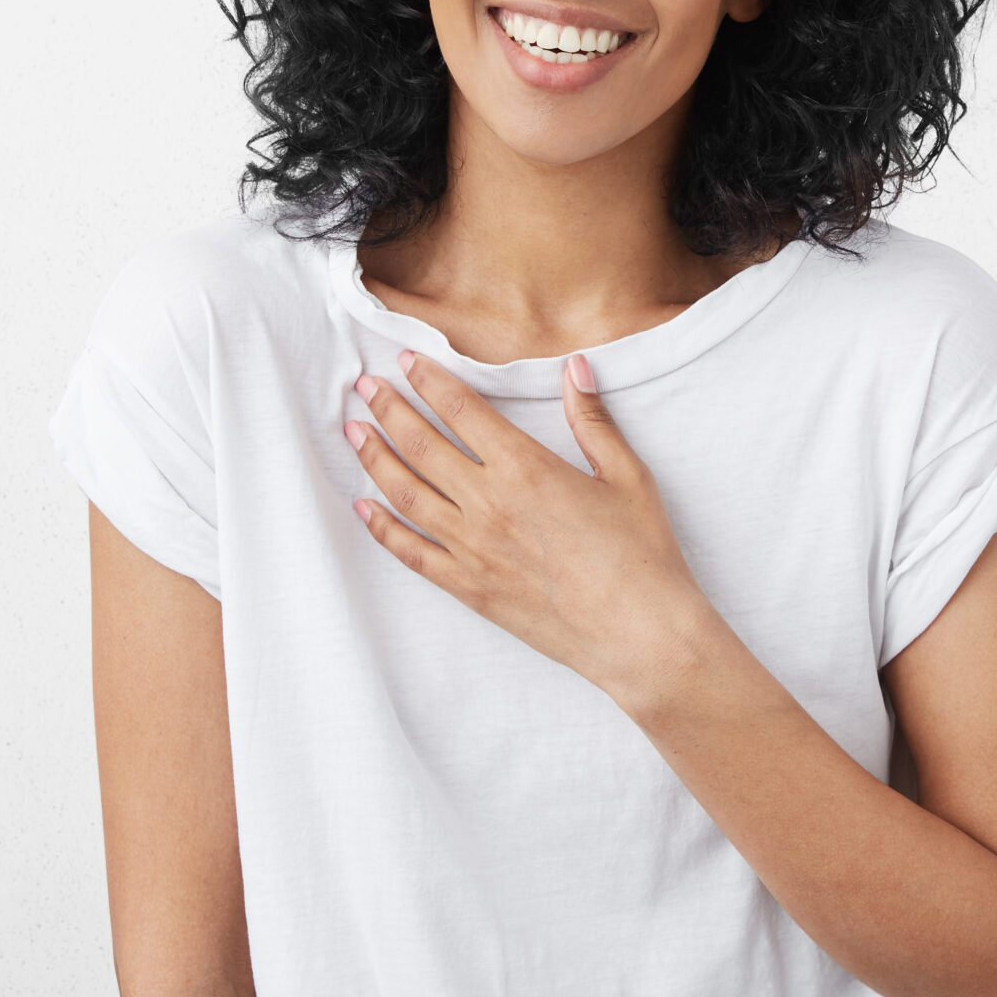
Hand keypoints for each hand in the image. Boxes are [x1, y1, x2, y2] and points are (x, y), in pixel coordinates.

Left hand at [345, 350, 712, 701]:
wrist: (639, 635)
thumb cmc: (642, 556)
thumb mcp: (627, 477)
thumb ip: (593, 420)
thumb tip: (577, 368)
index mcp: (526, 468)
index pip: (462, 410)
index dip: (429, 380)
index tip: (406, 360)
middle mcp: (488, 504)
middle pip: (421, 444)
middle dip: (389, 409)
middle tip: (365, 386)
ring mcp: (473, 549)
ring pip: (406, 493)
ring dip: (375, 458)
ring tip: (354, 431)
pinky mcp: (469, 588)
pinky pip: (411, 552)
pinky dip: (381, 527)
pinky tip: (363, 507)